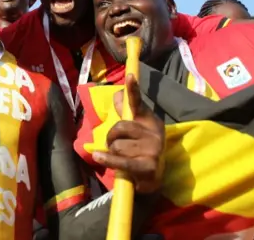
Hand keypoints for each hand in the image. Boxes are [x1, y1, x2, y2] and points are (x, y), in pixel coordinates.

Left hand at [92, 73, 164, 193]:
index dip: (133, 89)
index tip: (130, 75)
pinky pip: (120, 160)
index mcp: (150, 120)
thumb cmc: (139, 149)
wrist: (152, 179)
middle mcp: (154, 133)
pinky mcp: (148, 167)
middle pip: (120, 126)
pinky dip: (107, 159)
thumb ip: (126, 111)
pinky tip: (98, 157)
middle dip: (111, 136)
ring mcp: (153, 150)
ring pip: (117, 145)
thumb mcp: (135, 129)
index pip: (138, 103)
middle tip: (113, 144)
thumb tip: (118, 92)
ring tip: (120, 158)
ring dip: (112, 152)